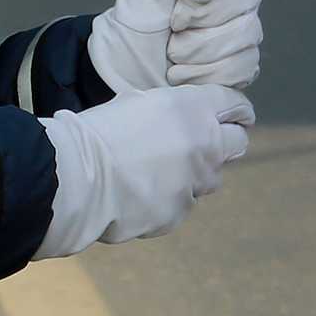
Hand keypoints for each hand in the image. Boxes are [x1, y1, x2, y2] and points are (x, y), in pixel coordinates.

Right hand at [39, 85, 252, 256]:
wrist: (78, 178)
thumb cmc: (98, 131)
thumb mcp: (137, 101)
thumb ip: (172, 111)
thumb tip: (180, 121)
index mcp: (193, 109)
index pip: (236, 106)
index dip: (235, 110)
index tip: (234, 116)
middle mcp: (205, 145)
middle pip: (237, 142)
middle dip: (226, 141)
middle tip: (204, 143)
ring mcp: (194, 183)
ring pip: (209, 178)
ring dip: (194, 173)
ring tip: (159, 171)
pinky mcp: (179, 213)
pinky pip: (181, 204)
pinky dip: (168, 200)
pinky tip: (140, 193)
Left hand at [88, 0, 264, 94]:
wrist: (124, 72)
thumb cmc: (135, 19)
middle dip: (202, 20)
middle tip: (171, 27)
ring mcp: (244, 27)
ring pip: (246, 35)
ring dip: (199, 51)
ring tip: (172, 53)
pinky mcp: (243, 62)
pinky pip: (244, 66)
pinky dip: (207, 75)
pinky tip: (185, 74)